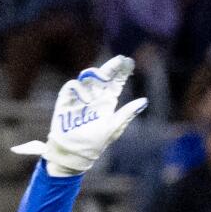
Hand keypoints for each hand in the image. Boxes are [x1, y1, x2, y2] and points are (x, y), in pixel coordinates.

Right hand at [12, 55, 148, 176]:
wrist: (74, 152)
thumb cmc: (95, 143)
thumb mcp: (114, 127)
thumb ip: (127, 113)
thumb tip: (144, 101)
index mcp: (107, 104)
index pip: (115, 84)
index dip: (121, 73)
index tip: (129, 62)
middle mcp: (94, 98)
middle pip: (103, 77)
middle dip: (111, 67)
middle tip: (120, 60)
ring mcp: (80, 98)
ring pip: (88, 79)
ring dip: (96, 75)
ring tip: (104, 77)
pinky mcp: (66, 100)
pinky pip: (72, 87)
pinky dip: (79, 88)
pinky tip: (87, 98)